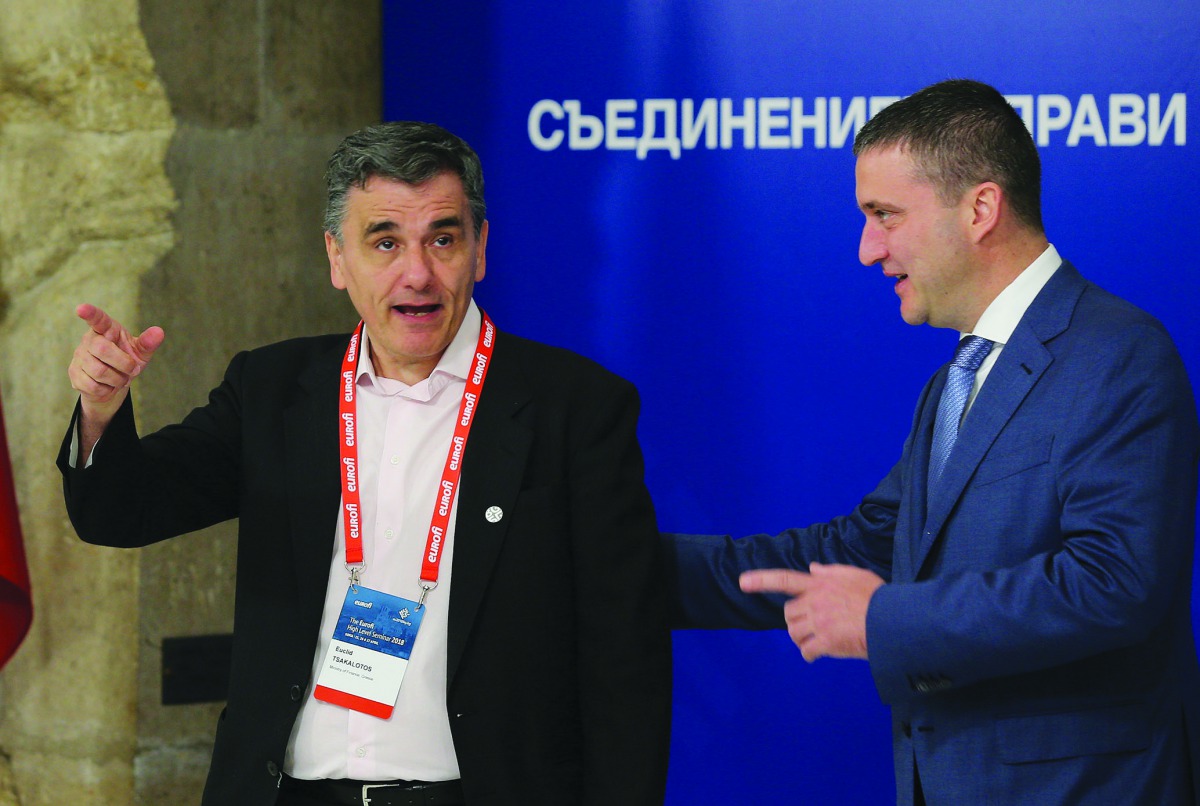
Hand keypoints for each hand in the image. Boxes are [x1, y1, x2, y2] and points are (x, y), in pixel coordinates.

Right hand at [68, 303, 163, 457]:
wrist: (113, 383)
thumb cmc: (127, 361)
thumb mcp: (140, 352)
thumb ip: (148, 343)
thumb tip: (159, 331)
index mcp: (106, 329)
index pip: (97, 319)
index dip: (90, 313)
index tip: (81, 308)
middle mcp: (89, 340)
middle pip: (103, 349)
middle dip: (124, 363)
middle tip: (134, 369)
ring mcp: (79, 356)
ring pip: (99, 371)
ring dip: (117, 379)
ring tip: (120, 378)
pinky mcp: (74, 374)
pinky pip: (93, 386)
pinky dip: (107, 390)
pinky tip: (108, 386)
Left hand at [739, 564, 884, 661]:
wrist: (892, 619)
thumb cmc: (876, 596)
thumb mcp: (854, 574)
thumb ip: (830, 572)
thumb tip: (812, 568)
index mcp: (819, 584)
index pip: (785, 579)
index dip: (762, 580)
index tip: (743, 582)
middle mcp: (815, 602)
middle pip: (789, 614)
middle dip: (796, 621)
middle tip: (812, 627)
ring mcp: (819, 622)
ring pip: (794, 633)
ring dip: (801, 639)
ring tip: (816, 640)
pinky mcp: (826, 642)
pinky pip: (806, 652)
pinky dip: (809, 655)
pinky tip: (818, 654)